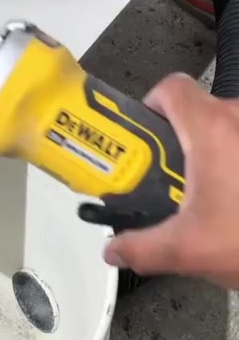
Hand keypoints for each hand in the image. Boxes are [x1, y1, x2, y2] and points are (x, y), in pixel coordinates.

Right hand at [104, 73, 238, 288]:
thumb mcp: (190, 250)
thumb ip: (142, 249)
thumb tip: (114, 250)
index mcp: (213, 130)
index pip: (170, 89)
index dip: (151, 105)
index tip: (145, 138)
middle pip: (201, 111)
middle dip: (185, 144)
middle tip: (179, 181)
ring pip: (231, 129)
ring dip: (219, 155)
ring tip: (218, 197)